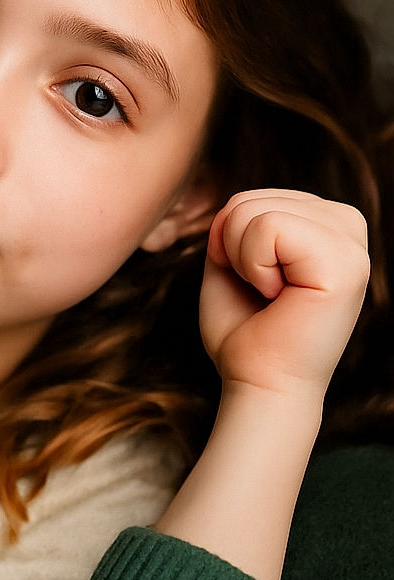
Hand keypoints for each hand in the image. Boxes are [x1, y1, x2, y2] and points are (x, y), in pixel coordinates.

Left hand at [199, 189, 369, 404]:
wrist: (258, 382)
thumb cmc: (244, 330)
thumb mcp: (230, 261)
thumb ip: (235, 222)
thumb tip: (235, 202)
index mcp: (323, 222)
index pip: (249, 197)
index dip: (227, 243)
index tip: (252, 282)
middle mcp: (346, 226)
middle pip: (248, 200)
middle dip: (232, 250)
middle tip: (261, 293)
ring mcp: (352, 244)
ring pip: (256, 211)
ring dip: (244, 261)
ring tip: (273, 295)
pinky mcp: (347, 264)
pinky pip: (270, 227)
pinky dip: (255, 265)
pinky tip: (280, 296)